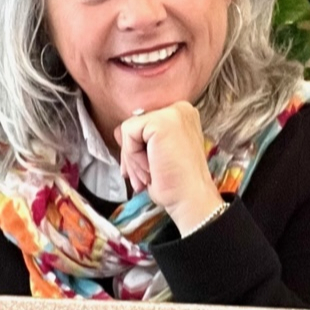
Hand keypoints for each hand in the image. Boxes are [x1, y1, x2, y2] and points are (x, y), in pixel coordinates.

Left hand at [114, 102, 223, 235]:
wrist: (191, 199)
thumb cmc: (176, 184)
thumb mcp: (154, 157)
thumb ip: (138, 141)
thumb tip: (117, 131)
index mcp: (181, 116)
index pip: (144, 125)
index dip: (136, 150)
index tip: (139, 174)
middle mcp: (180, 109)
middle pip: (136, 126)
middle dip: (131, 157)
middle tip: (140, 181)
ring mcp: (172, 112)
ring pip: (129, 130)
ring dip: (132, 160)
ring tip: (147, 178)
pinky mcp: (162, 121)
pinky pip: (128, 133)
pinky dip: (132, 156)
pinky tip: (150, 169)